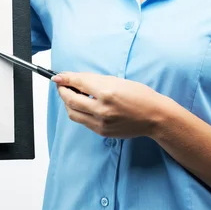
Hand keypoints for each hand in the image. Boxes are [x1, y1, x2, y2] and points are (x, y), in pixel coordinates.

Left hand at [52, 72, 172, 138]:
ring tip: (71, 94)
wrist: (154, 116)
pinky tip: (82, 105)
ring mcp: (101, 122)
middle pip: (70, 99)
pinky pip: (82, 121)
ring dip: (67, 102)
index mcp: (107, 92)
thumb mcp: (117, 81)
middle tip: (61, 84)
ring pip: (72, 112)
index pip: (78, 83)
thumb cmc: (139, 95)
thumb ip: (94, 80)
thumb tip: (74, 78)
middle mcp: (102, 109)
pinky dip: (78, 111)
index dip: (64, 79)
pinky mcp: (102, 132)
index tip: (56, 77)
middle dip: (62, 90)